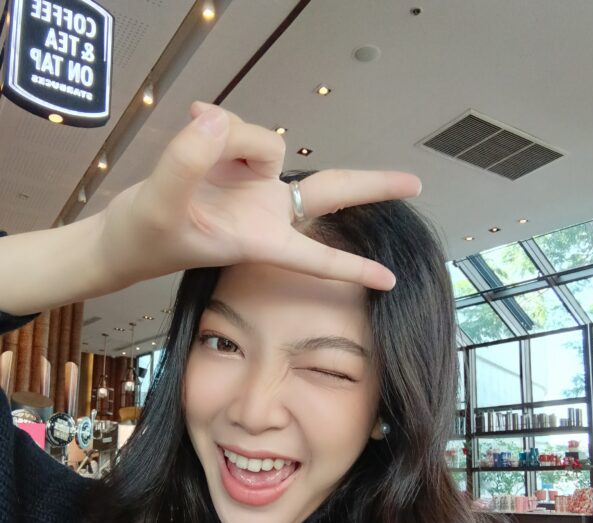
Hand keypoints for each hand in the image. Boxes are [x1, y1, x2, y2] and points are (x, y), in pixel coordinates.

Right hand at [96, 101, 422, 291]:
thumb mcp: (159, 203)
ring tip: (193, 143)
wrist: (122, 232)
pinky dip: (218, 123)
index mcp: (257, 238)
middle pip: (328, 191)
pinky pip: (239, 128)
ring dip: (233, 133)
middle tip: (416, 183)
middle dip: (370, 186)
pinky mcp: (234, 164)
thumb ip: (189, 160)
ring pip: (266, 140)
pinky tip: (195, 119)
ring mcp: (252, 186)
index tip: (389, 280)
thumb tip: (218, 120)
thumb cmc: (141, 238)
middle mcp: (264, 211)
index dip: (352, 266)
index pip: (315, 255)